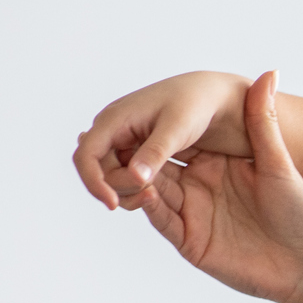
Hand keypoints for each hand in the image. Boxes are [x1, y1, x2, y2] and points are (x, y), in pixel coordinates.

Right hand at [75, 71, 252, 209]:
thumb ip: (156, 152)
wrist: (215, 97)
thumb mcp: (178, 128)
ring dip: (129, 190)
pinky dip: (140, 186)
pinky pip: (129, 174)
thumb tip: (135, 177)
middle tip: (152, 195)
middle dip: (119, 188)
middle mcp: (114, 130)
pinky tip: (158, 191)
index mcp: (115, 119)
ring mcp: (125, 141)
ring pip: (113, 176)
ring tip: (155, 195)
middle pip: (99, 171)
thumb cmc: (197, 104)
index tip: (113, 204)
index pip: (86, 155)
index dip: (94, 182)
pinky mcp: (140, 150)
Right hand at [122, 71, 302, 302]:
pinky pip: (161, 219)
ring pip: (145, 191)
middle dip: (124, 156)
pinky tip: (143, 191)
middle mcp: (196, 187)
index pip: (164, 146)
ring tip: (126, 167)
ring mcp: (192, 215)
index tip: (125, 120)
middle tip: (110, 144)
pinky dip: (148, 204)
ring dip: (129, 179)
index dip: (142, 135)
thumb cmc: (302, 213)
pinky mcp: (191, 241)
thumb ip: (265, 120)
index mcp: (210, 164)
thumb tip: (271, 72)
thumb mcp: (279, 164)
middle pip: (145, 168)